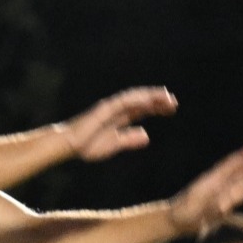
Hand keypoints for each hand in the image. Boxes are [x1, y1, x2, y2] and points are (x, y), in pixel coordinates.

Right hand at [62, 87, 178, 161]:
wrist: (69, 146)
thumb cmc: (87, 146)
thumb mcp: (114, 144)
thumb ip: (129, 139)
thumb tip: (147, 135)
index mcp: (120, 118)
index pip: (142, 109)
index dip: (157, 108)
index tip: (172, 109)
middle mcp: (117, 110)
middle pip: (141, 101)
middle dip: (158, 100)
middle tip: (174, 102)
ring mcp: (110, 107)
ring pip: (134, 98)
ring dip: (150, 96)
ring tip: (165, 97)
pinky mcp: (103, 108)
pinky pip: (122, 101)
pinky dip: (136, 99)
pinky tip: (148, 100)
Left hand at [170, 141, 242, 232]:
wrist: (174, 221)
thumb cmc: (184, 215)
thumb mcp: (197, 211)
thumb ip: (211, 207)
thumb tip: (224, 205)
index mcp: (213, 180)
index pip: (235, 163)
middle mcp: (218, 182)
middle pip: (240, 167)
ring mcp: (221, 190)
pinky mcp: (223, 199)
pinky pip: (242, 191)